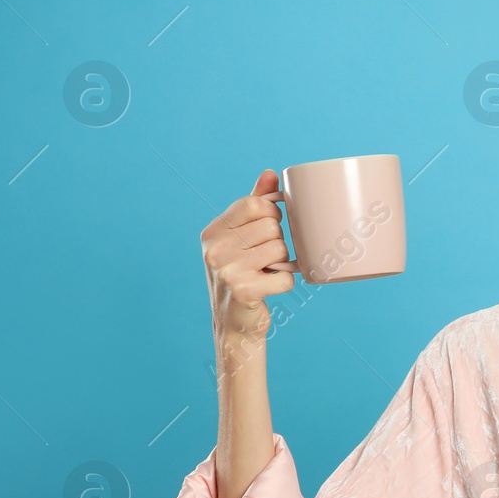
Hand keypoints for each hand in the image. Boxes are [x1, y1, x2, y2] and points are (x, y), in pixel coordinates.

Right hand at [200, 169, 294, 339]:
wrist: (234, 324)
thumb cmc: (241, 275)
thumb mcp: (240, 238)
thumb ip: (254, 205)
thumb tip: (271, 173)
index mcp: (213, 231)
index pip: (255, 204)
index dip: (272, 214)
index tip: (270, 229)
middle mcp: (214, 248)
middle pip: (272, 227)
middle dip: (278, 244)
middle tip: (264, 260)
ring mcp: (226, 270)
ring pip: (281, 250)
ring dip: (282, 265)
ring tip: (265, 273)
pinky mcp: (242, 290)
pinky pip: (285, 277)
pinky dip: (284, 285)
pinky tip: (268, 289)